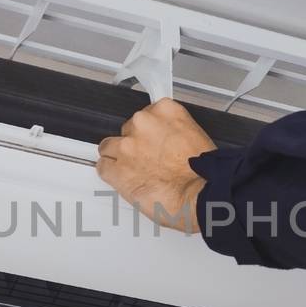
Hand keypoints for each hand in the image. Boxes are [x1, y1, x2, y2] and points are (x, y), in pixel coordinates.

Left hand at [96, 98, 216, 233]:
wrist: (200, 195)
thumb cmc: (202, 172)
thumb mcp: (194, 136)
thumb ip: (171, 131)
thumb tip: (163, 140)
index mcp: (165, 111)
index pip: (145, 114)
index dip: (148, 133)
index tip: (153, 142)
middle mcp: (143, 123)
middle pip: (127, 130)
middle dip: (135, 145)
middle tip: (148, 161)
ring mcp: (127, 145)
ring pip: (109, 146)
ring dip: (119, 158)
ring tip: (135, 172)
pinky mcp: (116, 168)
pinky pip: (103, 166)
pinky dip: (110, 173)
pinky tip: (124, 180)